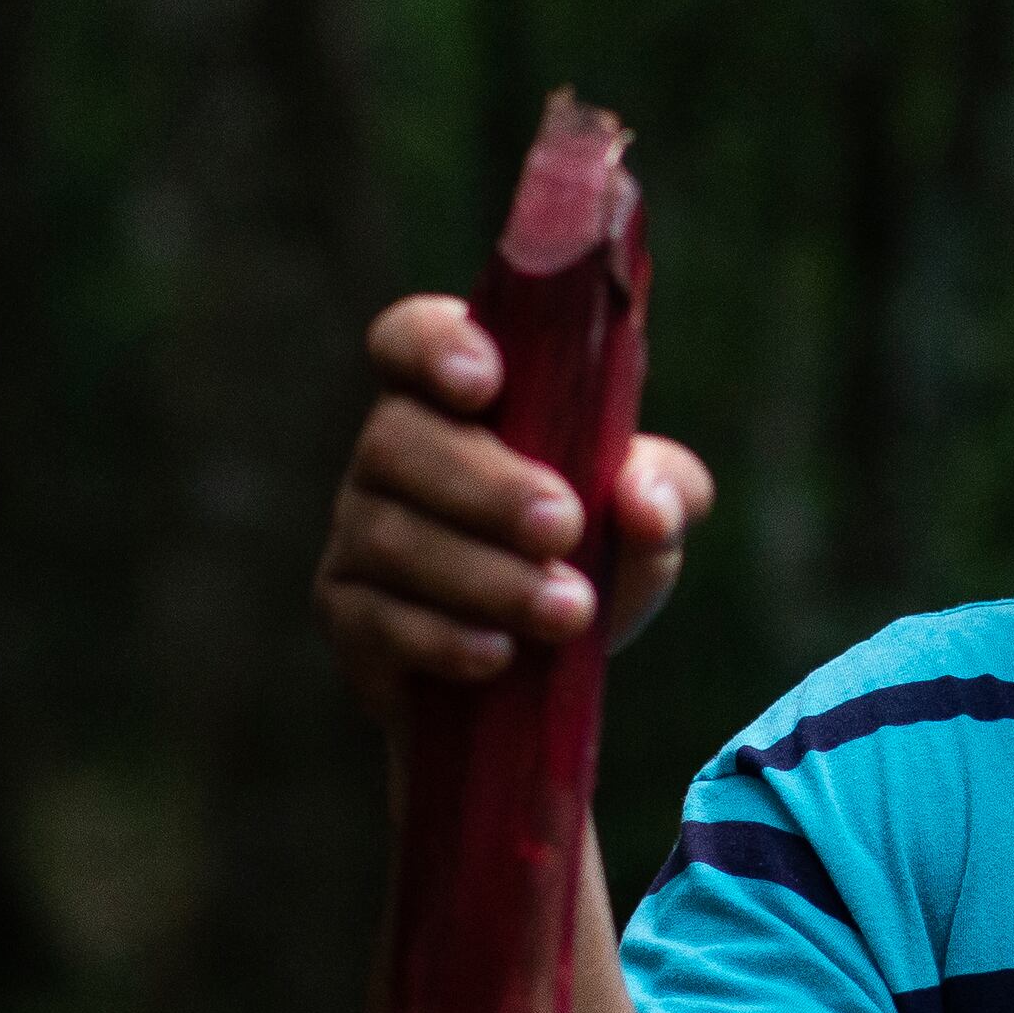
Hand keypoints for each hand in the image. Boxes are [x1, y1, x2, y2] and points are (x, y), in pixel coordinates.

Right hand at [316, 292, 716, 726]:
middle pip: (397, 441)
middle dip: (486, 486)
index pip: (409, 339)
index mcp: (452, 397)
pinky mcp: (349, 615)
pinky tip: (497, 655)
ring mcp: (358, 533)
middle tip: (565, 527)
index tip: (486, 382)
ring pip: (392, 537)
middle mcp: (390, 453)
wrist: (545, 673)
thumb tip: (645, 502)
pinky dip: (441, 637)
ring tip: (568, 610)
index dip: (434, 348)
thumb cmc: (590, 557)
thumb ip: (665, 492)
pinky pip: (375, 620)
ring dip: (485, 576)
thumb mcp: (644, 519)